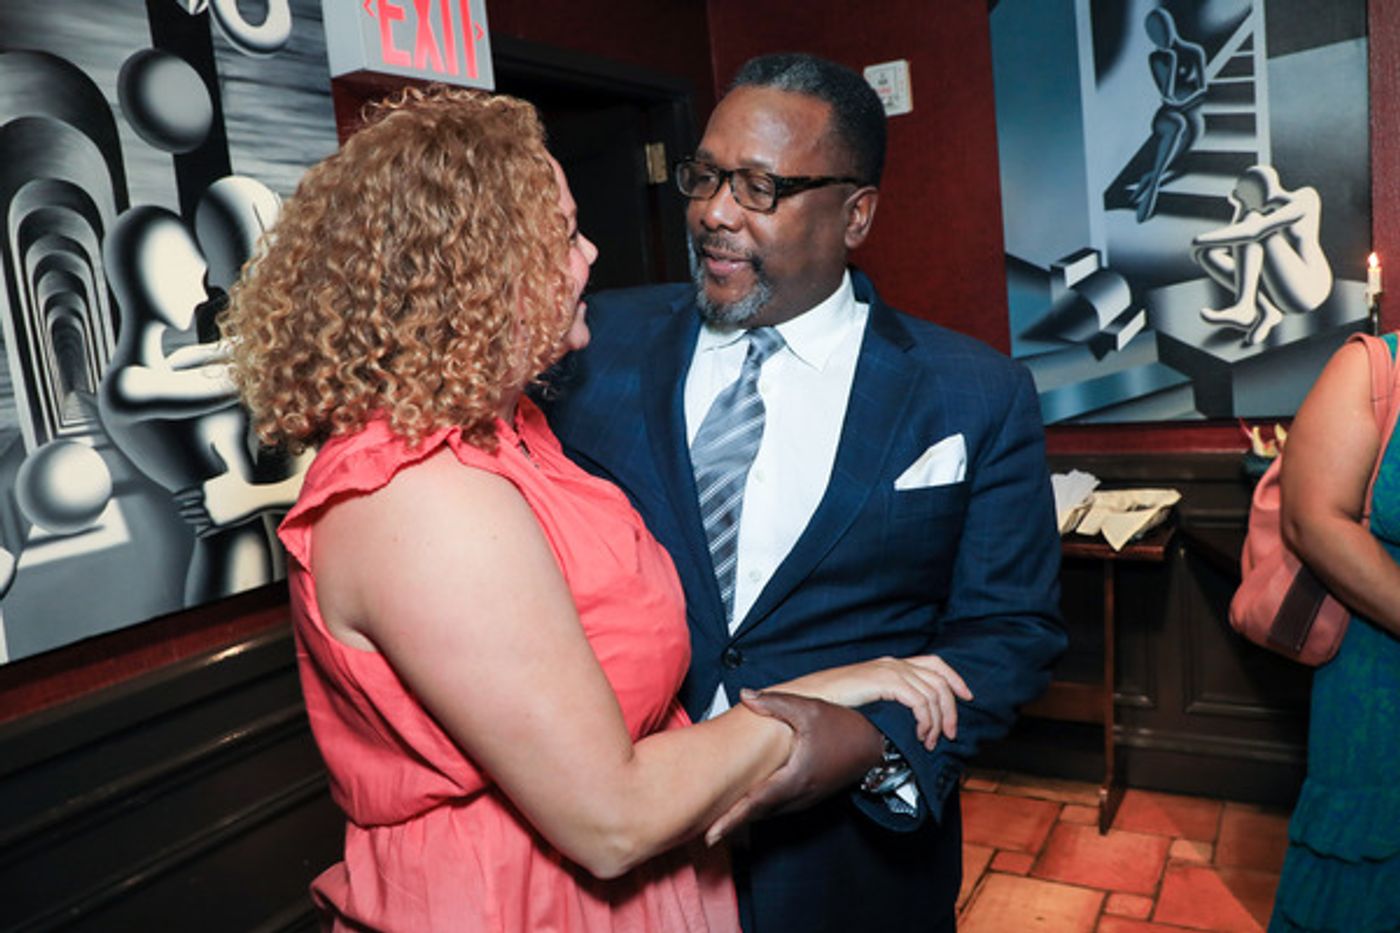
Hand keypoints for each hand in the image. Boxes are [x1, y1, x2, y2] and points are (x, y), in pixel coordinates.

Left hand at [705, 690, 883, 844]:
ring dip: (746, 817)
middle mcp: (798, 795)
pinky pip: (780, 807)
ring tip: (721, 821)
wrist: (877, 746)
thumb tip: (745, 694)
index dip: (731, 821)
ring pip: (769, 812)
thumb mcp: (809, 709)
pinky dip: (762, 810)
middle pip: (758, 813)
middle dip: (732, 823)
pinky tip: (750, 804)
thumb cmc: (844, 726)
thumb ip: (775, 703)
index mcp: (794, 778)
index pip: (755, 804)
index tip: (710, 836)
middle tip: (704, 830)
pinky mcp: (811, 796)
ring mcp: (806, 799)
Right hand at [777, 655, 972, 749]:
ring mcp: (889, 670)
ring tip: (930, 741)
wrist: (807, 698)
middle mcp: (894, 663)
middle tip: (950, 733)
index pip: (934, 663)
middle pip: (939, 679)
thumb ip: (887, 702)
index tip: (967, 697)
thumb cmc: (830, 703)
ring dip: (937, 721)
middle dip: (951, 708)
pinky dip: (926, 720)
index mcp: (890, 664)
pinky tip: (919, 734)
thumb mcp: (866, 699)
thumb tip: (906, 721)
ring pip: (933, 693)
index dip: (955, 679)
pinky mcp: (884, 681)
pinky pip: (919, 701)